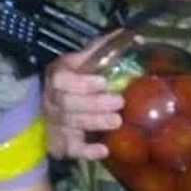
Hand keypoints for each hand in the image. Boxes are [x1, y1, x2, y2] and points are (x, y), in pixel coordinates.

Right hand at [42, 35, 124, 158]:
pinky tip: (103, 150)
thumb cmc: (76, 79)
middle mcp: (53, 101)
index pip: (61, 80)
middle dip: (95, 104)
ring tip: (117, 121)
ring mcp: (56, 123)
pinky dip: (86, 152)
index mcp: (57, 77)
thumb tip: (137, 38)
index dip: (81, 82)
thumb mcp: (84, 61)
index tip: (103, 82)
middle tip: (119, 102)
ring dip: (94, 122)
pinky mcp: (61, 143)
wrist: (53, 105)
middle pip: (68, 104)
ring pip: (70, 125)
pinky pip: (70, 150)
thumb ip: (105, 49)